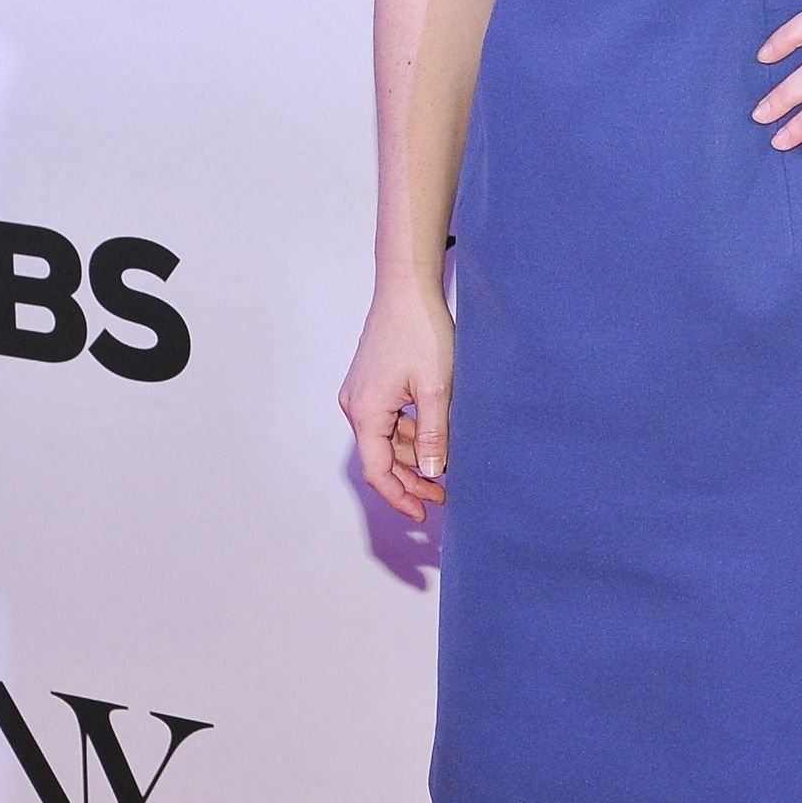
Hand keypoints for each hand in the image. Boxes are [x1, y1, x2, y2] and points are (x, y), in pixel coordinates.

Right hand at [339, 286, 453, 517]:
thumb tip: (434, 472)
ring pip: (385, 440)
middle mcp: (356, 406)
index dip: (399, 496)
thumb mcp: (436, 388)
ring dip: (412, 457)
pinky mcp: (371, 383)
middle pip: (380, 458)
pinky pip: (388, 420)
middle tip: (443, 495)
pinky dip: (408, 434)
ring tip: (445, 467)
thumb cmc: (420, 331)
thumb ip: (434, 433)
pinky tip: (434, 438)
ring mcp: (361, 394)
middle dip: (410, 480)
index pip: (377, 471)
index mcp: (367, 411)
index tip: (422, 513)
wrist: (406, 289)